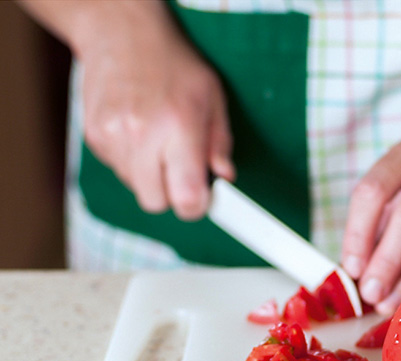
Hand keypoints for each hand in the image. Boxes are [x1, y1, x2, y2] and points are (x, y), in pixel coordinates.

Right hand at [78, 7, 233, 219]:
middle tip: (182, 171)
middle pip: (156, 202)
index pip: (186, 197)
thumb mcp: (212, 97)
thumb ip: (220, 142)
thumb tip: (225, 175)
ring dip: (150, 177)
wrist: (121, 34)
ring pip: (136, 188)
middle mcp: (142, 136)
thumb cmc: (173, 64)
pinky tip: (139, 134)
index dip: (196, 206)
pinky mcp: (94, 137)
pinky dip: (131, 162)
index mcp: (178, 127)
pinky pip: (118, 170)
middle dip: (172, 194)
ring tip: (159, 142)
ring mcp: (113, 137)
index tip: (202, 198)